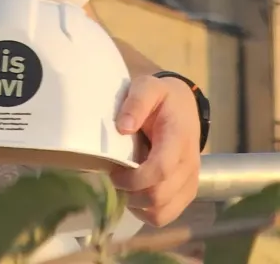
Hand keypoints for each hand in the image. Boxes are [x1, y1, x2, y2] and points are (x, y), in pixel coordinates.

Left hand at [111, 74, 200, 226]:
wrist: (185, 107)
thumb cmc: (162, 97)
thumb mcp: (147, 87)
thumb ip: (136, 103)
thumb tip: (123, 128)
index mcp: (178, 139)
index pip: (161, 169)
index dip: (135, 178)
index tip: (113, 172)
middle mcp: (189, 165)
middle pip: (159, 196)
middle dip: (131, 192)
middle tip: (115, 177)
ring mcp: (190, 182)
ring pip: (162, 212)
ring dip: (138, 205)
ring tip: (125, 186)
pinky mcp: (187, 192)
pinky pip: (167, 215)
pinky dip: (148, 211)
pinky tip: (136, 194)